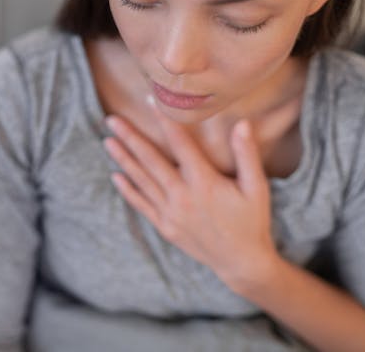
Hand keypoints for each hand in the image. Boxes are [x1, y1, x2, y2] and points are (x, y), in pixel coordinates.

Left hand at [103, 100, 279, 288]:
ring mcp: (171, 214)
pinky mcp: (165, 227)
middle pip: (151, 161)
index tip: (149, 102)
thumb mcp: (257, 188)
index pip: (180, 145)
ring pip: (142, 181)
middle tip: (112, 120)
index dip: (164, 122)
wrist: (242, 263)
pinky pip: (142, 205)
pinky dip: (128, 190)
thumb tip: (242, 123)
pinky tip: (116, 176)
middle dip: (130, 138)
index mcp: (205, 183)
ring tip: (108, 141)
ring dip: (123, 160)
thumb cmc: (252, 221)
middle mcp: (183, 197)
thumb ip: (247, 154)